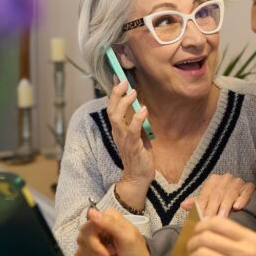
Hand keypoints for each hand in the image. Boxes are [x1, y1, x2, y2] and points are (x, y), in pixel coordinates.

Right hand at [74, 206, 150, 255]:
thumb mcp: (127, 236)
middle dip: (95, 252)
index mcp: (106, 217)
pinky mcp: (88, 249)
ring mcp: (91, 237)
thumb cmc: (135, 249)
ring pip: (80, 248)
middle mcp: (96, 224)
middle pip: (82, 238)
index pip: (88, 227)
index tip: (106, 254)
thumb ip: (110, 223)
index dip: (94, 244)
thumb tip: (91, 211)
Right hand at [107, 80, 154, 204]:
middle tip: (125, 82)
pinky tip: (144, 110)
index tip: (118, 78)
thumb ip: (137, 122)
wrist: (138, 177)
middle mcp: (117, 133)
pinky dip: (137, 119)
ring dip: (125, 103)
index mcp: (117, 129)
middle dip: (116, 94)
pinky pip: (132, 130)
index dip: (114, 93)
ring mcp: (123, 139)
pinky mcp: (132, 146)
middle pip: (111, 109)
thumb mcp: (138, 135)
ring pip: (117, 117)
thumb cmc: (139, 155)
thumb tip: (141, 106)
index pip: (112, 107)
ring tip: (134, 92)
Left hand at [182, 173, 255, 217]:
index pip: (206, 194)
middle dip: (212, 208)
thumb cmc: (221, 199)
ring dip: (225, 206)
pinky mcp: (249, 186)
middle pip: (217, 194)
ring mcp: (238, 181)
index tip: (199, 219)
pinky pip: (246, 192)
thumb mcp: (209, 199)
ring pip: (230, 193)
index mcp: (213, 180)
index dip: (201, 207)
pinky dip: (242, 199)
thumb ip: (198, 203)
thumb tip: (183, 205)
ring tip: (221, 217)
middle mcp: (225, 178)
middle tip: (208, 221)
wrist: (241, 193)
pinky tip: (238, 207)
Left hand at [186, 216, 255, 255]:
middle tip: (192, 249)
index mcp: (251, 238)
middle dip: (192, 242)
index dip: (201, 225)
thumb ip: (237, 240)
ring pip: (202, 250)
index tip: (198, 232)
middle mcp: (244, 249)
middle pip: (206, 235)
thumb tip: (208, 233)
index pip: (218, 221)